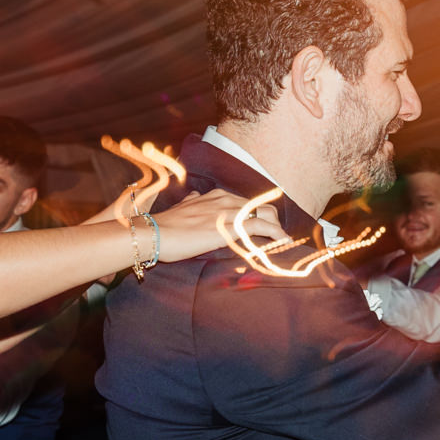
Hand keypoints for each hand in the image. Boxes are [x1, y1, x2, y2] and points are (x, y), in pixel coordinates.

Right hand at [91, 188, 286, 263]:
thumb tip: (195, 196)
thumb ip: (193, 202)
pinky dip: (276, 235)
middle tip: (278, 238)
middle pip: (262, 207)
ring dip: (278, 230)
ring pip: (266, 215)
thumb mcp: (182, 207)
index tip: (265, 227)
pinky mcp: (231, 228)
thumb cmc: (166, 226)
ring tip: (284, 243)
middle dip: (273, 222)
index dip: (259, 215)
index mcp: (216, 196)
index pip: (247, 203)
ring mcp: (229, 212)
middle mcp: (226, 200)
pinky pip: (262, 228)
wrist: (154, 233)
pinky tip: (282, 244)